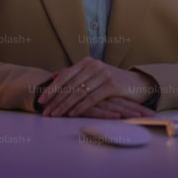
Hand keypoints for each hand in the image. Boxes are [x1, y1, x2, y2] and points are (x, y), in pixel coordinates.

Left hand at [37, 57, 155, 118]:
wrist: (136, 84)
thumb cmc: (111, 81)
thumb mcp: (92, 75)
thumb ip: (75, 75)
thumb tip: (54, 76)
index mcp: (86, 62)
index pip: (65, 76)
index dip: (52, 88)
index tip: (41, 100)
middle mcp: (93, 65)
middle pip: (70, 85)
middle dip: (55, 100)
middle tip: (45, 112)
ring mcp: (103, 74)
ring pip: (78, 92)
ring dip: (65, 105)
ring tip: (55, 115)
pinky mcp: (112, 85)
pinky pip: (92, 98)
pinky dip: (80, 107)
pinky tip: (72, 114)